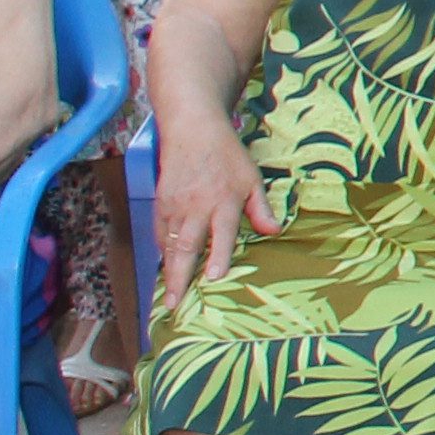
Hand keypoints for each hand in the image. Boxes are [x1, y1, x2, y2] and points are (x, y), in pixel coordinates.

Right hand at [151, 122, 275, 305]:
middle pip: (187, 247)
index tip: (213, 280)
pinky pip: (161, 233)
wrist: (192, 130)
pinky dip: (163, 252)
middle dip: (180, 278)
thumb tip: (275, 231)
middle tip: (175, 305)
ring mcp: (175, 206)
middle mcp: (196, 207)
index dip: (218, 257)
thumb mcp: (252, 178)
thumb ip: (260, 208)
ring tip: (168, 299)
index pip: (221, 235)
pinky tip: (166, 269)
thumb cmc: (227, 155)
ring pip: (170, 244)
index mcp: (223, 201)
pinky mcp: (160, 204)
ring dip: (168, 272)